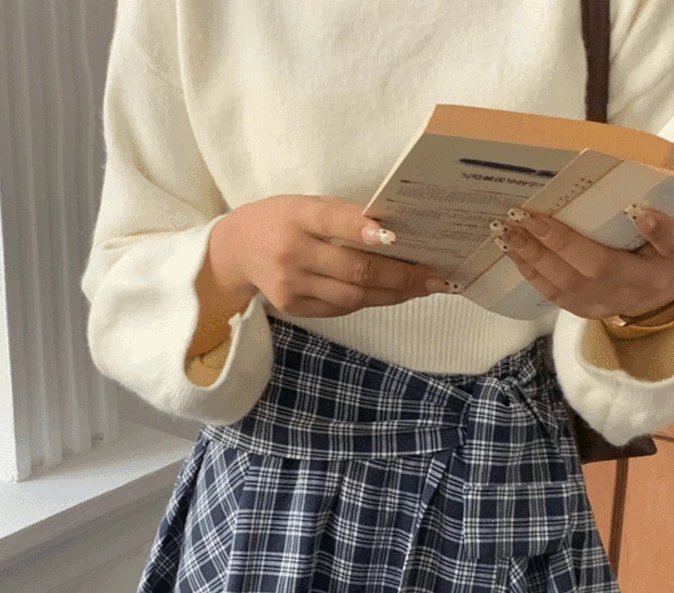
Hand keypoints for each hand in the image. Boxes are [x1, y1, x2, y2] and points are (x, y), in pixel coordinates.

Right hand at [207, 194, 452, 318]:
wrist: (239, 249)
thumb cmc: (284, 220)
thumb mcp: (308, 205)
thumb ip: (346, 216)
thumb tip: (398, 233)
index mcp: (298, 216)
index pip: (338, 222)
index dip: (369, 232)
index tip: (399, 238)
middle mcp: (293, 253)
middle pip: (356, 270)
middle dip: (402, 275)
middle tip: (435, 277)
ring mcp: (292, 285)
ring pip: (354, 295)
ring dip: (393, 293)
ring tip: (423, 288)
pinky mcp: (294, 307)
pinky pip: (342, 307)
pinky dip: (370, 300)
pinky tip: (393, 294)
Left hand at [494, 206, 673, 321]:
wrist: (666, 297)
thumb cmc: (668, 259)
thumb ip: (665, 228)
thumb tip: (640, 211)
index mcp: (639, 278)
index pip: (596, 262)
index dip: (565, 242)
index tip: (538, 217)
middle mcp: (612, 297)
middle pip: (567, 276)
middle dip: (536, 248)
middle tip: (511, 219)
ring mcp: (593, 307)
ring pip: (554, 287)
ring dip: (526, 260)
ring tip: (504, 233)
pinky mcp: (581, 310)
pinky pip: (551, 294)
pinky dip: (530, 272)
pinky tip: (515, 252)